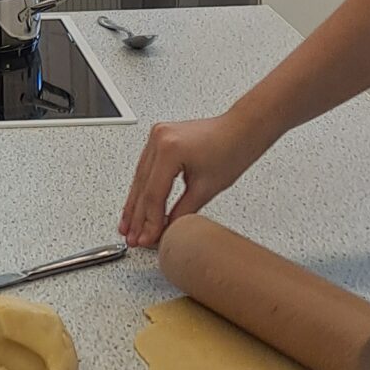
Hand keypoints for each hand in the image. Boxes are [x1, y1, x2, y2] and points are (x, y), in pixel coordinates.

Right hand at [120, 109, 273, 246]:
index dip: (149, 222)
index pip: (153, 195)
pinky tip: (136, 204)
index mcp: (169, 150)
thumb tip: (166, 230)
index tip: (146, 239)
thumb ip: (182, 213)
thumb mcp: (206, 189)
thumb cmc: (231, 150)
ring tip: (128, 227)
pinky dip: (142, 188)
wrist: (241, 130)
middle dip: (137, 216)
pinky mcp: (159, 138)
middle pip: (142, 187)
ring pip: (139, 178)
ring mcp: (156, 136)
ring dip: (134, 204)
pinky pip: (144, 168)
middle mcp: (158, 139)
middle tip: (132, 238)